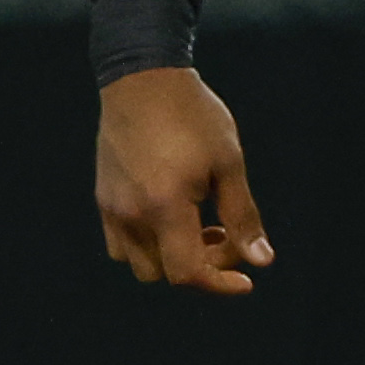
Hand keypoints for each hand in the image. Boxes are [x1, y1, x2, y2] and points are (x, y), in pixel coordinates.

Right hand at [98, 68, 269, 294]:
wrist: (143, 80)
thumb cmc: (194, 118)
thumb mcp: (230, 164)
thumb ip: (243, 216)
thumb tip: (262, 260)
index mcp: (164, 207)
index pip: (187, 272)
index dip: (219, 284)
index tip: (247, 280)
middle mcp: (130, 214)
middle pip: (163, 274)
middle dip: (200, 266)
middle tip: (226, 234)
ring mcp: (111, 207)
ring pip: (138, 262)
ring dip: (171, 257)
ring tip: (200, 224)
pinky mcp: (102, 197)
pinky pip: (120, 243)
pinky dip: (148, 244)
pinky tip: (173, 216)